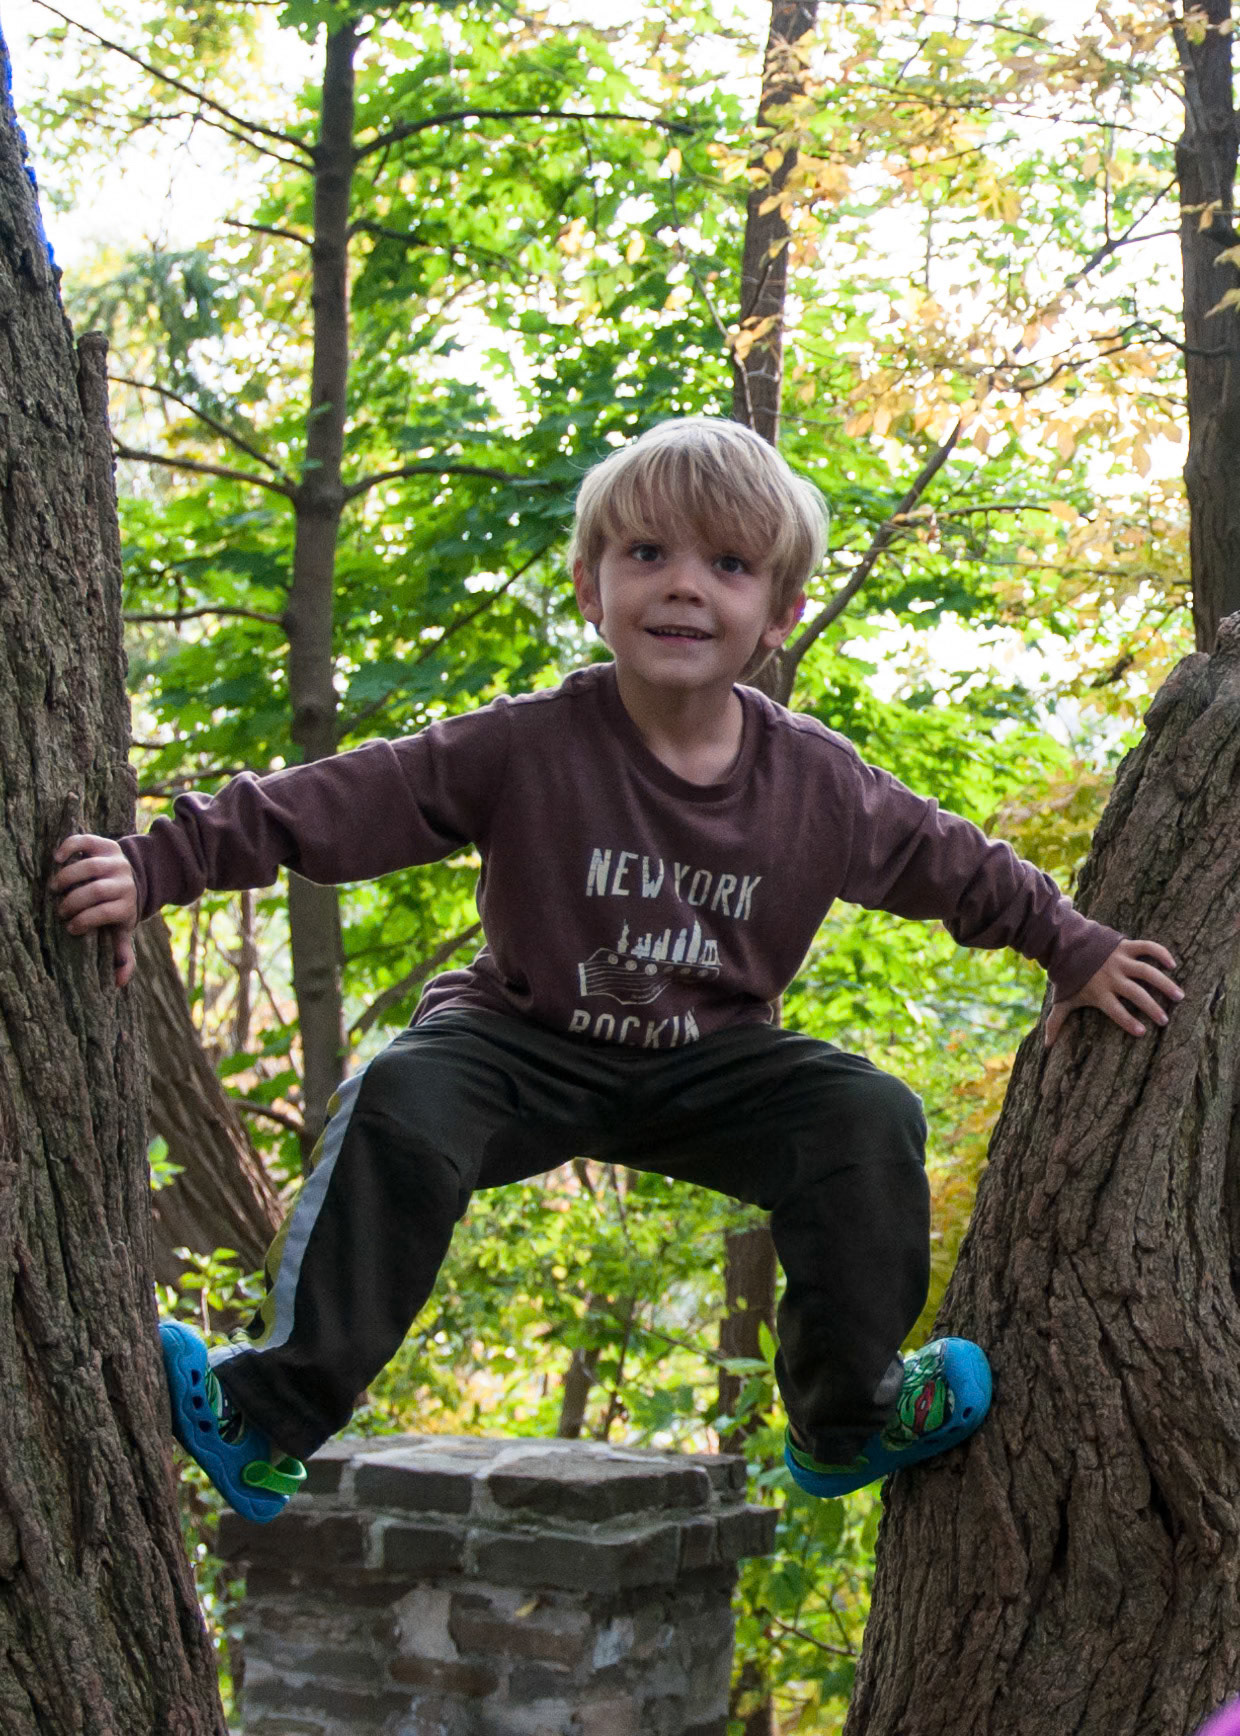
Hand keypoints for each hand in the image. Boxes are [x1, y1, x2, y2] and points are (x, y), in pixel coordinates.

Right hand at [50, 834, 138, 986]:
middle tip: (60, 910)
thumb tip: (119, 983)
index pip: (104, 913)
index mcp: (127, 904)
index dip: (84, 921)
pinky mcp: (106, 844)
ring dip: (67, 878)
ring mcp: (116, 860)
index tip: (71, 928)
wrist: (141, 874)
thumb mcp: (124, 929)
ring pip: (89, 866)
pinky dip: (69, 847)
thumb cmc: (122, 907)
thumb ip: (122, 954)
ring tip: (55, 889)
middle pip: (96, 890)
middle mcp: (124, 881)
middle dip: (73, 902)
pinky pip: (86, 841)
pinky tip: (56, 859)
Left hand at [1044, 937, 1182, 1048]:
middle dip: (1152, 1007)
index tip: (1142, 1032)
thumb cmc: (1067, 976)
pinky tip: (1172, 965)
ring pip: (1147, 972)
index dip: (1128, 1022)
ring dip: (1164, 984)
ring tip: (1179, 997)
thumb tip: (1046, 1046)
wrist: (1065, 944)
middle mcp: (1112, 977)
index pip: (1116, 1010)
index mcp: (1099, 992)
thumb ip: (1056, 1022)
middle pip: (1136, 994)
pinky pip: (1147, 947)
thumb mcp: (1062, 999)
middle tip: (1164, 1020)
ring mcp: (1120, 960)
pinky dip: (1160, 953)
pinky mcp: (1125, 946)